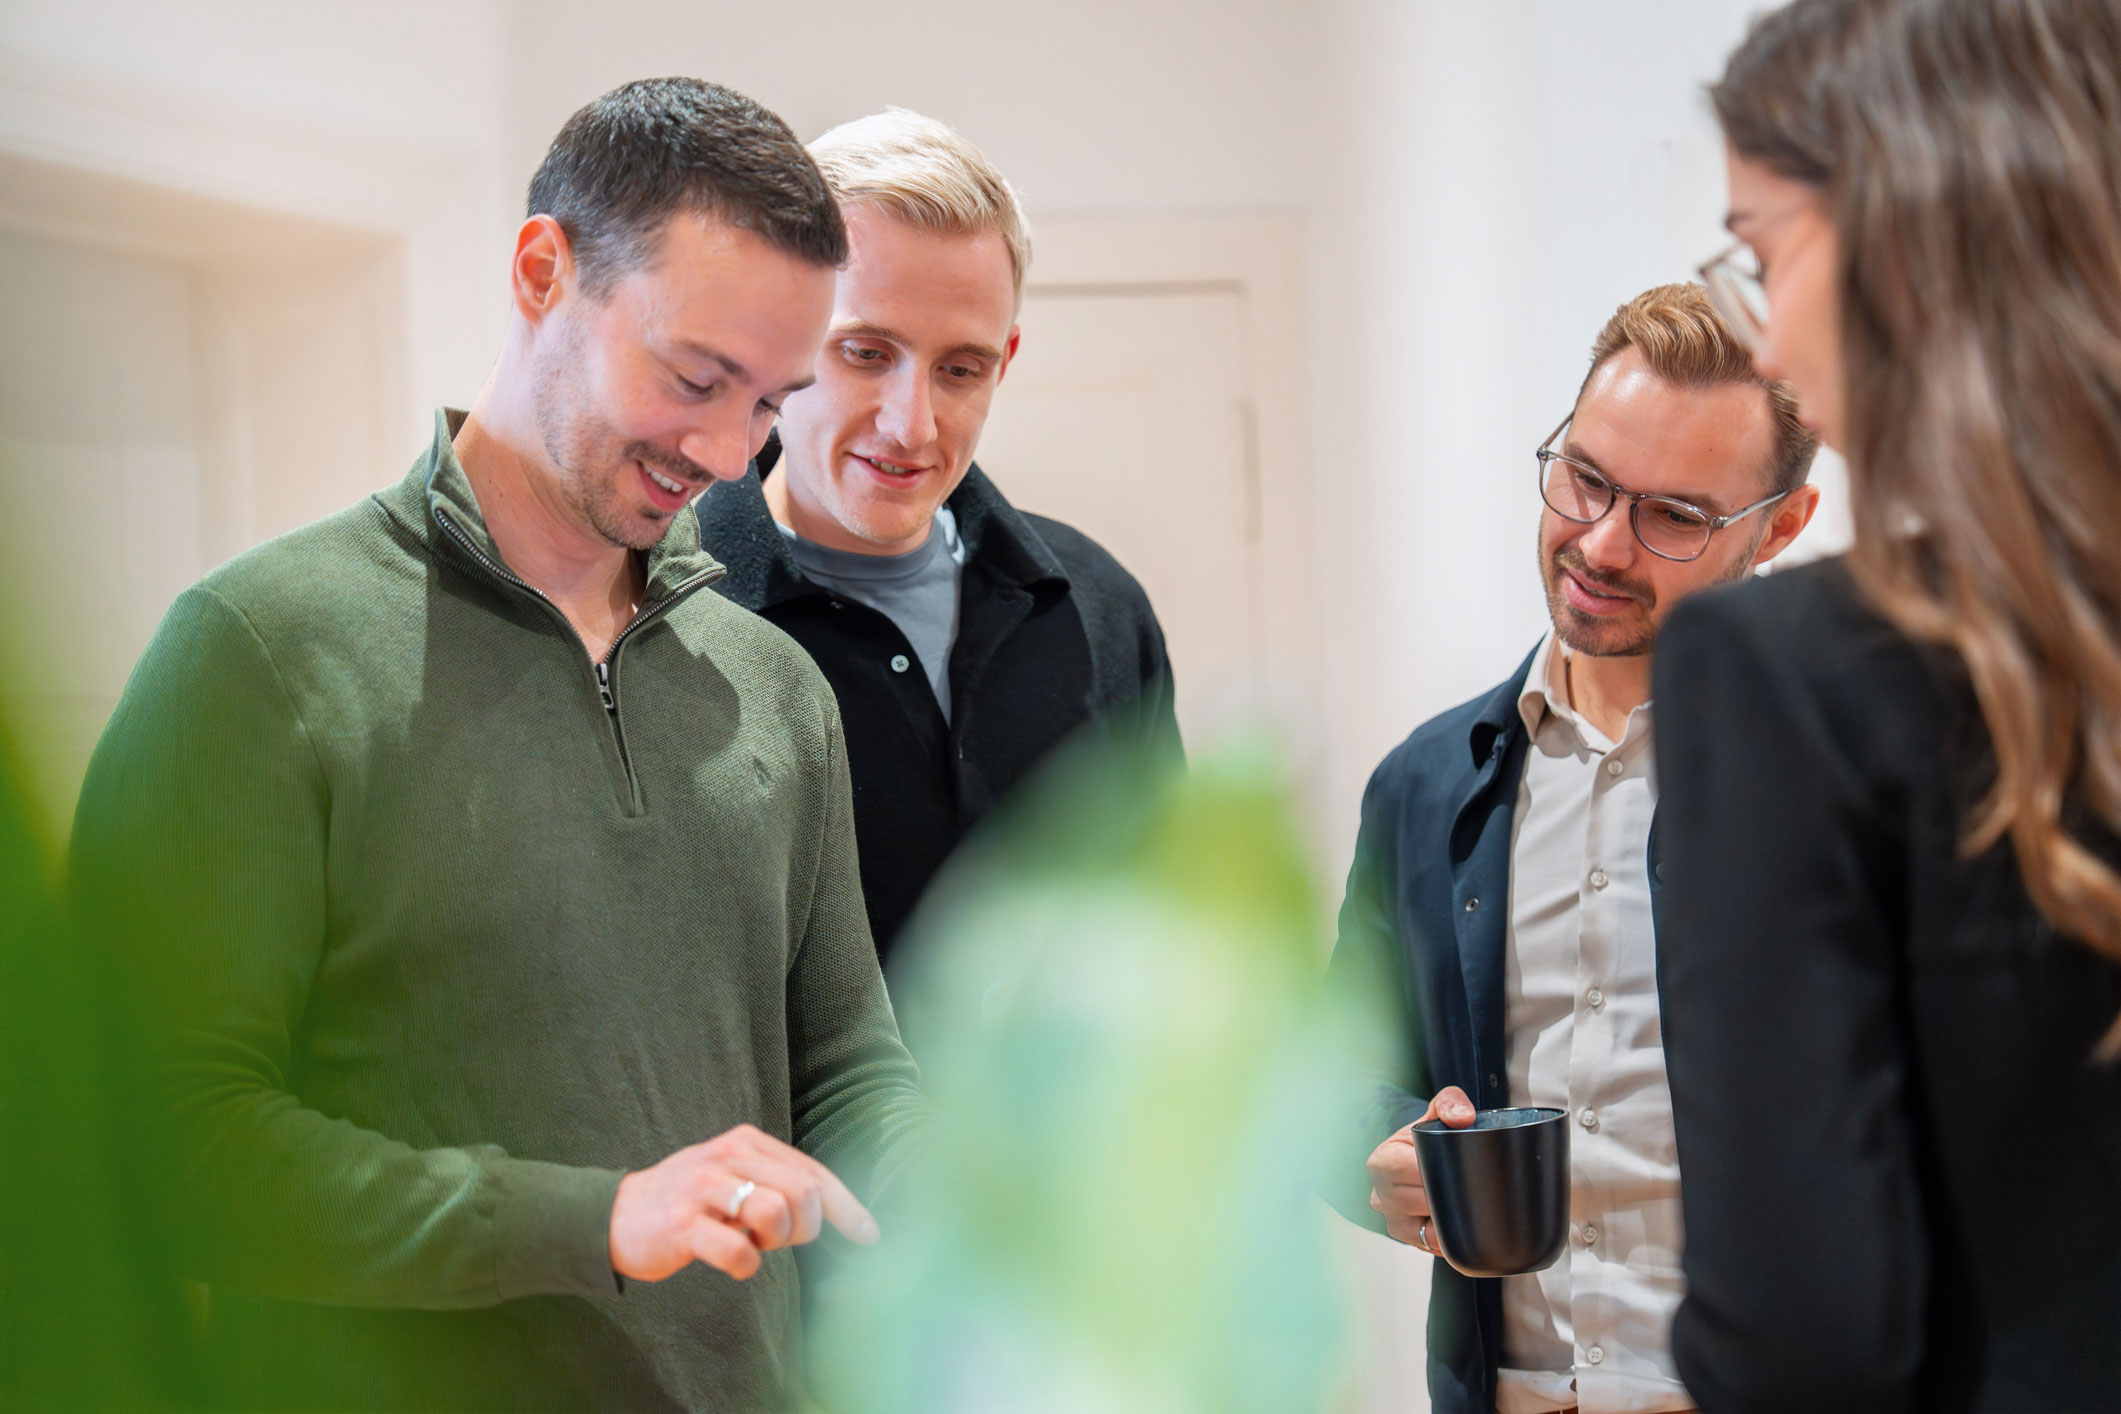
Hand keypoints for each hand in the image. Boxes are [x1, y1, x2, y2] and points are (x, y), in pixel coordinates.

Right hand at [608, 1124, 879, 1282]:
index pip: (813, 1173)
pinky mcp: (684, 1223)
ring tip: (749, 1242)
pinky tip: (729, 1258)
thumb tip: (836, 1208)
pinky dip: (744, 1265)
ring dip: (772, 1243)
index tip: (869, 1235)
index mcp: (747, 1142)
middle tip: (778, 1241)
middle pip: (803, 1195)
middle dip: (805, 1229)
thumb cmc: (690, 1201)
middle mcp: (729, 1155)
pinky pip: (740, 1253)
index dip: (848, 1208)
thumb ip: (778, 1182)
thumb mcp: (735, 1176)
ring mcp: (704, 1187)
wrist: (615, 1216)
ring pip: (777, 1215)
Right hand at [1366, 1085, 1474, 1250]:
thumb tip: (1463, 1117)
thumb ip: (1450, 1103)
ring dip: (1451, 1221)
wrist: (1414, 1163)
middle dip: (1451, 1197)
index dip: (1441, 1172)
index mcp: (1382, 1161)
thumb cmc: (1424, 1140)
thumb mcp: (1434, 1114)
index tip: (1463, 1169)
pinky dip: (1450, 1237)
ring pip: (1429, 1231)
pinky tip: (1461, 1224)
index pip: (1414, 1171)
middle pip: (1424, 1203)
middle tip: (1475, 1187)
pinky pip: (1434, 1247)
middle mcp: (1381, 1196)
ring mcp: (1392, 1223)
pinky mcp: (1408, 1242)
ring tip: (1469, 1206)